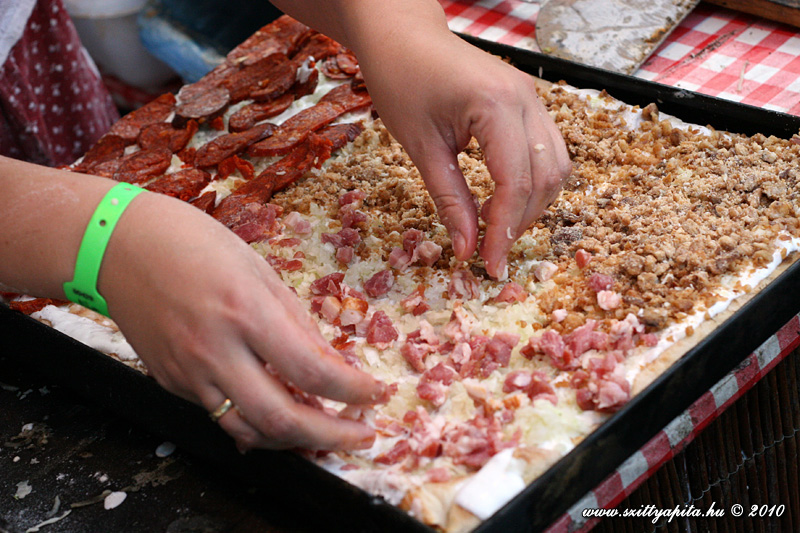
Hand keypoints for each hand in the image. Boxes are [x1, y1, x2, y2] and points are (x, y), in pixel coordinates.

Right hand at [100, 192, 385, 450]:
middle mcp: (215, 351)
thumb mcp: (257, 268)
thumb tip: (329, 363)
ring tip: (324, 431)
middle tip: (361, 436)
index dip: (354, 391)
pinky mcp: (171, 383)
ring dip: (294, 440)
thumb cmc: (191, 242)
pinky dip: (256, 423)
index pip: (313, 371)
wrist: (117, 246)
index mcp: (245, 311)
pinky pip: (221, 415)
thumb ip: (295, 320)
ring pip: (249, 431)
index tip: (377, 395)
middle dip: (332, 437)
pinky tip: (278, 415)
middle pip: (283, 420)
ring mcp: (188, 373)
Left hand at [355, 21, 571, 277]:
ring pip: (555, 166)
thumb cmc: (402, 82)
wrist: (403, 36)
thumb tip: (467, 250)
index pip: (515, 183)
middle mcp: (526, 99)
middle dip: (521, 222)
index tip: (489, 265)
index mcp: (495, 106)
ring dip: (532, 205)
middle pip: (545, 179)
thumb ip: (450, 200)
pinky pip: (547, 150)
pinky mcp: (528, 103)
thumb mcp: (421, 147)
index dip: (505, 231)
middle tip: (489, 252)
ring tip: (494, 225)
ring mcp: (532, 98)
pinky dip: (532, 182)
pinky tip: (502, 198)